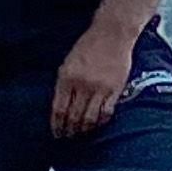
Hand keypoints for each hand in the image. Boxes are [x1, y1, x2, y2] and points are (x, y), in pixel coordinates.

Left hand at [49, 16, 139, 140]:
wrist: (112, 33)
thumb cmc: (89, 45)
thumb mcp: (68, 62)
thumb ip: (64, 83)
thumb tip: (60, 106)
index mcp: (66, 77)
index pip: (59, 109)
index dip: (57, 125)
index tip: (56, 133)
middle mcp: (81, 85)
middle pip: (73, 117)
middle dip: (69, 130)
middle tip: (68, 137)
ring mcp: (99, 88)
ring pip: (89, 118)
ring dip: (84, 129)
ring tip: (82, 133)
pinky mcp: (115, 89)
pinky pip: (106, 112)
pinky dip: (100, 121)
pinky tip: (97, 124)